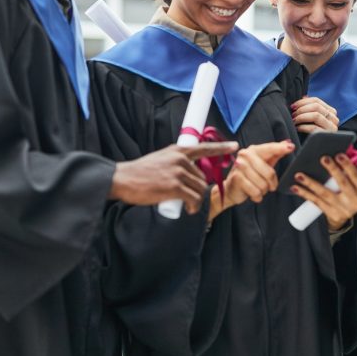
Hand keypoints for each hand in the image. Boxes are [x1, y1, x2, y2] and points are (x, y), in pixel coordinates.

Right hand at [108, 142, 239, 213]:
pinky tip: (188, 209)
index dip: (221, 148)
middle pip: (201, 177)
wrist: (122, 179)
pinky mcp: (174, 187)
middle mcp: (180, 159)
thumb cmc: (139, 173)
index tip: (235, 146)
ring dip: (195, 200)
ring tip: (187, 205)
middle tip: (187, 197)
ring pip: (199, 189)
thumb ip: (175, 163)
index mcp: (177, 151)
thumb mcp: (160, 159)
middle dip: (197, 189)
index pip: (204, 148)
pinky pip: (193, 199)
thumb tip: (188, 173)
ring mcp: (178, 173)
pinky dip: (193, 206)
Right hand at [210, 141, 294, 221]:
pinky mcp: (237, 178)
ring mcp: (240, 166)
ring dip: (263, 191)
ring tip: (257, 188)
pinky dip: (257, 196)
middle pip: (269, 172)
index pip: (270, 149)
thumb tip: (288, 143)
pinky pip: (256, 191)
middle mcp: (245, 155)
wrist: (231, 189)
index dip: (280, 148)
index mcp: (253, 150)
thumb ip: (275, 153)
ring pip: (263, 184)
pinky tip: (252, 194)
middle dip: (272, 183)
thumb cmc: (249, 176)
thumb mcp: (263, 164)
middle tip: (269, 186)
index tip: (291, 147)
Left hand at [291, 96, 338, 133]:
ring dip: (302, 117)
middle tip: (292, 114)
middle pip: (316, 107)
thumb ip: (310, 108)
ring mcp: (332, 128)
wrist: (317, 152)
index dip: (302, 102)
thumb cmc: (312, 134)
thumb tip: (303, 96)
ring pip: (316, 115)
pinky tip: (297, 128)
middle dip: (301, 109)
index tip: (292, 106)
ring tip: (294, 121)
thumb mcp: (312, 120)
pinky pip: (314, 128)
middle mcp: (334, 119)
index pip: (317, 100)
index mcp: (331, 112)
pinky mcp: (328, 137)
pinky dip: (303, 126)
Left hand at [291, 153, 356, 230]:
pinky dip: (305, 194)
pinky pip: (317, 202)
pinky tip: (296, 188)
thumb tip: (335, 153)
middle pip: (343, 183)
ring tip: (300, 175)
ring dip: (311, 183)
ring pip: (325, 193)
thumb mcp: (354, 184)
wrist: (344, 215)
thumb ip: (347, 171)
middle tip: (323, 158)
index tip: (339, 154)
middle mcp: (356, 201)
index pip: (356, 176)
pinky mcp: (333, 215)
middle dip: (333, 170)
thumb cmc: (348, 194)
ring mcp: (344, 210)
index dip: (348, 165)